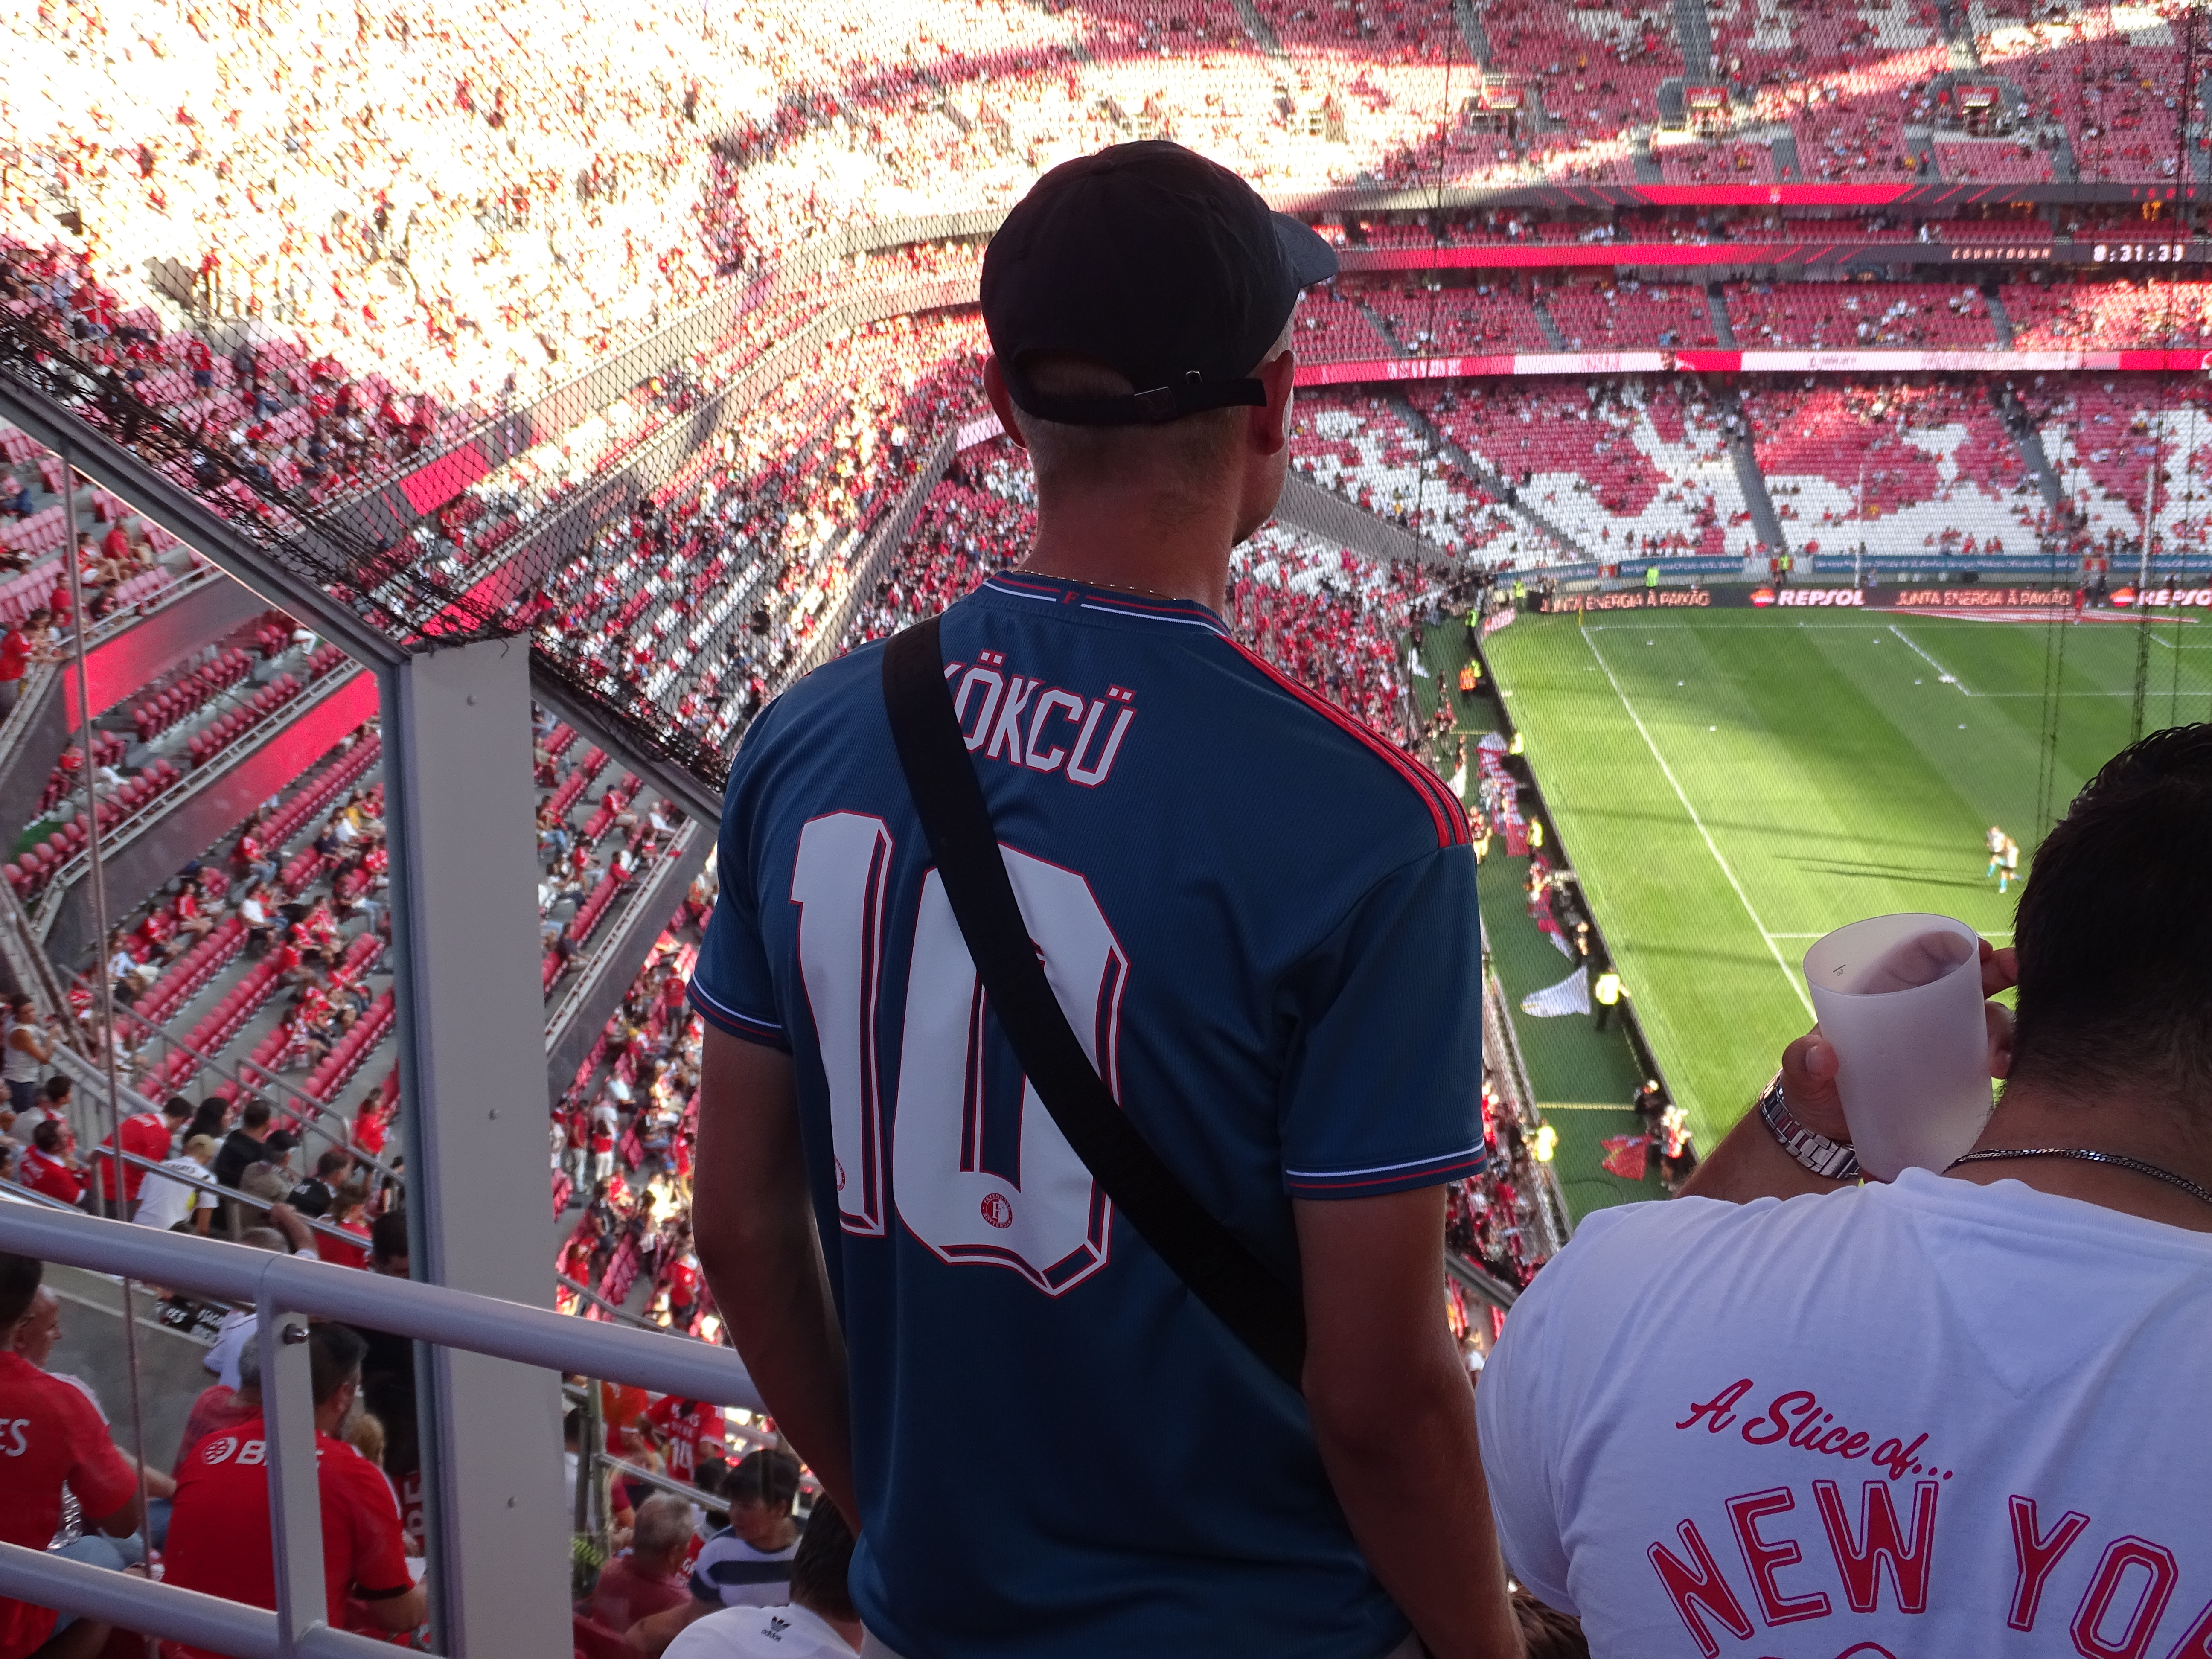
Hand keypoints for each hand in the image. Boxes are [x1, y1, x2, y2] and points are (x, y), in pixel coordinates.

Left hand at [1780, 938, 2017, 1146]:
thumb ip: (1802, 1063)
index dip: (1949, 942)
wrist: (1830, 1137)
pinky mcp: (1957, 1071)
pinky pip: (1992, 1055)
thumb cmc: (1813, 1091)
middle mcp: (1918, 1011)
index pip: (1919, 955)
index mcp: (1881, 994)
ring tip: (1999, 1057)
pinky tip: (2003, 1072)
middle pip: (1966, 979)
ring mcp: (1942, 1040)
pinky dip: (2006, 1057)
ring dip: (2005, 1025)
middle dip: (1996, 969)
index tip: (1974, 947)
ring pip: (1988, 1016)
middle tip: (2012, 970)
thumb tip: (1821, 1056)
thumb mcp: (1801, 1075)